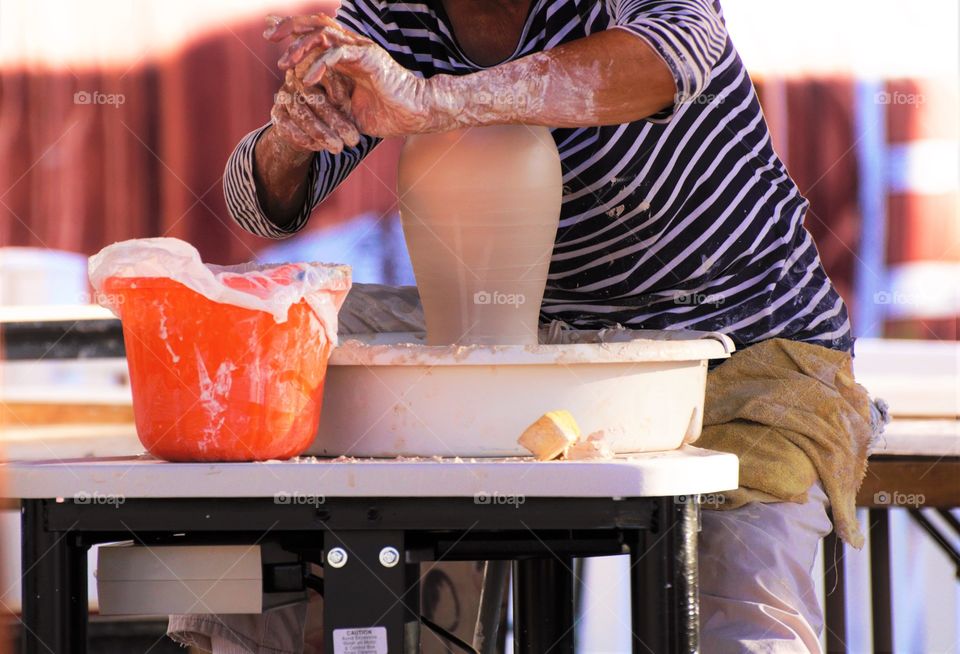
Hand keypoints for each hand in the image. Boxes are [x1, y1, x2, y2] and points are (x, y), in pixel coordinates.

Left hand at [268, 14, 459, 137]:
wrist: (414, 116)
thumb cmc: (387, 115)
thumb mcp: (347, 107)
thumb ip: (329, 97)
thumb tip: (305, 99)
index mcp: (348, 55)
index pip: (316, 32)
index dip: (293, 30)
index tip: (271, 35)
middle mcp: (354, 47)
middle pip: (316, 23)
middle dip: (289, 27)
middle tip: (268, 36)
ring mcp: (361, 50)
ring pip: (323, 34)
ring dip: (300, 46)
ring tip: (285, 64)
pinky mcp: (368, 57)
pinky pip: (336, 53)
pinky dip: (318, 65)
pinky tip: (307, 80)